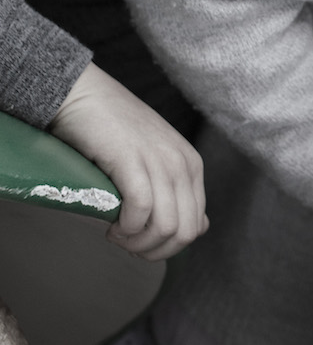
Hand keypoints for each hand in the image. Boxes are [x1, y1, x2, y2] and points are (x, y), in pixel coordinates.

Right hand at [51, 62, 207, 260]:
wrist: (85, 95)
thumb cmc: (114, 130)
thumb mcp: (157, 158)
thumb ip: (177, 190)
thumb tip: (196, 228)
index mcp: (192, 166)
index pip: (196, 226)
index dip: (167, 246)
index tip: (140, 241)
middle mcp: (182, 164)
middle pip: (183, 232)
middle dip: (153, 249)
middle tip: (127, 243)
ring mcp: (159, 161)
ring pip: (165, 227)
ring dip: (137, 241)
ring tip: (116, 234)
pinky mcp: (132, 160)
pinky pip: (141, 211)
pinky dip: (125, 228)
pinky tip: (110, 224)